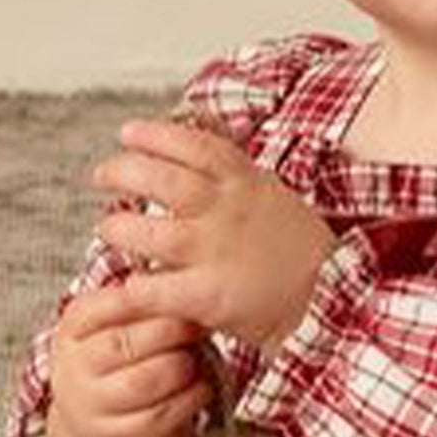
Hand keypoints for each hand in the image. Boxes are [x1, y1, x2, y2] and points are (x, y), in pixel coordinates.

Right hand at [48, 280, 210, 436]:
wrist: (100, 427)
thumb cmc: (119, 362)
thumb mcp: (115, 326)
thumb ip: (138, 300)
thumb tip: (182, 269)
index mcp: (73, 330)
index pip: (105, 306)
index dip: (145, 297)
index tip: (177, 290)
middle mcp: (75, 369)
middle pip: (127, 343)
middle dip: (171, 331)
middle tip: (199, 322)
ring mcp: (94, 407)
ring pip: (148, 380)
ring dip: (184, 365)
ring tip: (198, 355)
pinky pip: (164, 414)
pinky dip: (191, 397)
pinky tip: (201, 385)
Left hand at [92, 119, 336, 350]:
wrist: (334, 303)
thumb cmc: (305, 255)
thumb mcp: (277, 200)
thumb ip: (241, 182)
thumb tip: (204, 162)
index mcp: (247, 184)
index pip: (194, 146)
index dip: (156, 136)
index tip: (128, 133)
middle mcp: (227, 210)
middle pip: (163, 180)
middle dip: (126, 171)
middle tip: (103, 174)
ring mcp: (214, 251)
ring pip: (149, 232)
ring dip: (120, 228)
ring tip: (108, 229)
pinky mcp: (206, 295)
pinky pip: (154, 289)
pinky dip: (133, 287)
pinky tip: (125, 285)